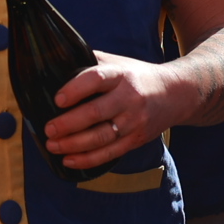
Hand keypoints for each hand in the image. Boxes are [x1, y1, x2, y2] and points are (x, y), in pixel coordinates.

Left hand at [45, 49, 188, 169]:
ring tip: (52, 145)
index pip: (97, 78)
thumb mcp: (118, 63)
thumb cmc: (136, 77)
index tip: (58, 99)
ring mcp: (135, 121)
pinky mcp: (137, 139)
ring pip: (101, 137)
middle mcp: (129, 98)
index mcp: (121, 75)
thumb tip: (56, 63)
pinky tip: (69, 160)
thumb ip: (92, 63)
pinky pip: (110, 153)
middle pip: (96, 113)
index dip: (75, 89)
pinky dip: (88, 159)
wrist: (176, 94)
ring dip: (73, 144)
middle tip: (48, 129)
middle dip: (68, 124)